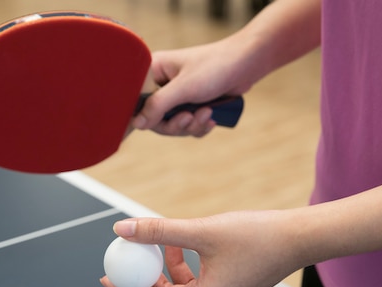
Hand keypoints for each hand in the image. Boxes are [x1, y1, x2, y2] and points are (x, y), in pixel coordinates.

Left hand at [99, 211, 304, 286]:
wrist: (299, 238)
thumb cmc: (258, 236)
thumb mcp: (202, 231)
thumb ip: (159, 231)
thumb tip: (122, 228)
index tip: (107, 276)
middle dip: (143, 279)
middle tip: (125, 259)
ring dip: (164, 269)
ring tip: (158, 242)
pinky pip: (198, 282)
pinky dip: (184, 266)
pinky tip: (182, 243)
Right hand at [133, 40, 253, 136]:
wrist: (246, 64)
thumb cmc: (214, 67)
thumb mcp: (184, 88)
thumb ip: (158, 106)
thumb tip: (137, 123)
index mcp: (153, 71)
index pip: (136, 100)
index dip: (144, 115)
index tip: (159, 122)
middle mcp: (162, 83)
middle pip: (155, 118)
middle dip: (176, 123)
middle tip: (190, 118)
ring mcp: (178, 95)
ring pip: (173, 124)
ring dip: (191, 125)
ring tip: (207, 113)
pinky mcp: (192, 104)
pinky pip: (188, 126)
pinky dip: (199, 126)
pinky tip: (211, 118)